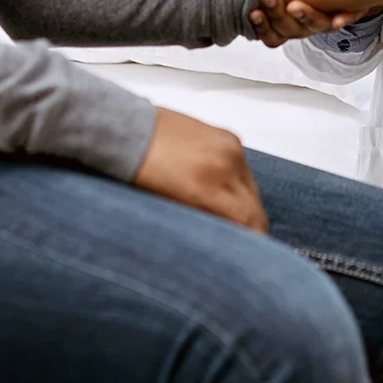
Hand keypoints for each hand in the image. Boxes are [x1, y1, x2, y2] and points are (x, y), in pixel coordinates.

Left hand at [130, 107, 265, 231]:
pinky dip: (235, 183)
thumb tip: (221, 237)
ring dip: (243, 204)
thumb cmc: (136, 172)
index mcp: (205, 185)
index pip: (249, 219)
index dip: (252, 240)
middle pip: (255, 206)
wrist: (127, 131)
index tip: (246, 251)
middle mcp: (225, 163)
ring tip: (223, 214)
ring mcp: (229, 147)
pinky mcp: (229, 137)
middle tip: (236, 240)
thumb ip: (200, 222)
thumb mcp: (167, 208)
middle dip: (249, 225)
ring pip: (252, 188)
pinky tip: (217, 188)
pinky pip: (243, 169)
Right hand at [245, 0, 354, 47]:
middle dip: (277, 14)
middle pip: (290, 28)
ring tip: (295, 6)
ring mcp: (329, 18)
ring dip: (306, 16)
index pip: (270, 29)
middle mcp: (308, 21)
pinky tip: (337, 19)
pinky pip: (347, 19)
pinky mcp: (353, 11)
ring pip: (316, 26)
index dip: (261, 24)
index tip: (253, 12)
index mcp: (290, 12)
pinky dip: (342, 19)